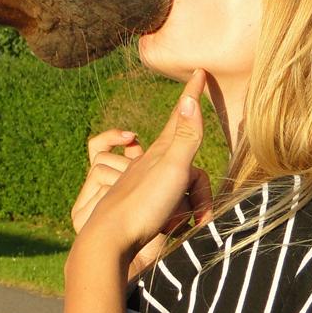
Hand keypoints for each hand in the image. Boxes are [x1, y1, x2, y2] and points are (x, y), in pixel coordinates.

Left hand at [74, 70, 213, 262]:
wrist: (110, 241)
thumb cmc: (142, 204)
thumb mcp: (171, 168)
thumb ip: (184, 136)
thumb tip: (189, 100)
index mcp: (161, 151)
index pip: (181, 116)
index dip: (192, 94)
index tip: (198, 71)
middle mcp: (151, 164)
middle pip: (188, 163)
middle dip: (200, 187)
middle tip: (201, 212)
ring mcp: (145, 185)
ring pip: (180, 187)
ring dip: (190, 206)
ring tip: (190, 224)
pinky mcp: (143, 208)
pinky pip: (170, 206)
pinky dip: (177, 215)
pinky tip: (172, 224)